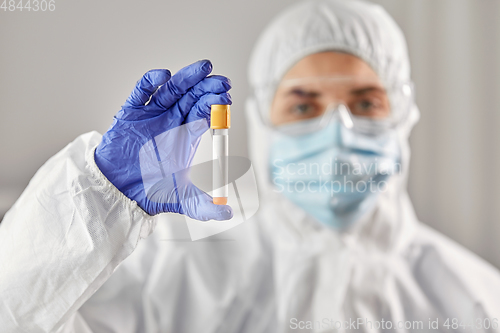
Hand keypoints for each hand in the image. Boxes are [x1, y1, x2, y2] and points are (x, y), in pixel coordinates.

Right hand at [95, 60, 232, 220]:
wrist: (118, 192)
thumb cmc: (150, 192)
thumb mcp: (182, 200)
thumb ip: (204, 207)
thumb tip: (228, 215)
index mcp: (186, 136)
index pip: (204, 113)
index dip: (215, 105)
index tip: (227, 98)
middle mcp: (171, 121)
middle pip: (192, 97)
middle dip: (207, 88)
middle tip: (221, 81)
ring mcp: (151, 115)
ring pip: (171, 90)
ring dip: (186, 78)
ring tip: (203, 68)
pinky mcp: (130, 113)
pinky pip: (141, 93)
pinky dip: (150, 82)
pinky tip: (164, 76)